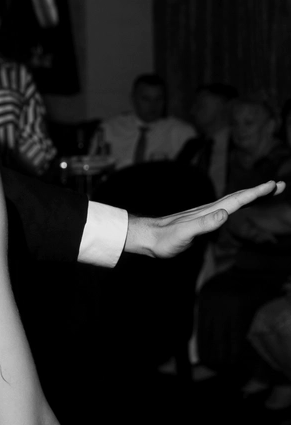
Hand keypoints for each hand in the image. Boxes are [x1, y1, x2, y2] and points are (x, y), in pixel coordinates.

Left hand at [123, 179, 285, 257]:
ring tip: (267, 191)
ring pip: (234, 201)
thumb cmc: (164, 239)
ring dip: (251, 196)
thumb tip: (225, 213)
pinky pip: (226, 209)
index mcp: (209, 212)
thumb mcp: (185, 233)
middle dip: (260, 192)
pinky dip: (238, 204)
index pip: (237, 200)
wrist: (147, 238)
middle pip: (239, 197)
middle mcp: (209, 210)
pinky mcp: (202, 220)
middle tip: (279, 186)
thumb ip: (204, 224)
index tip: (272, 185)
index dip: (255, 193)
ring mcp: (206, 214)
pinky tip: (239, 204)